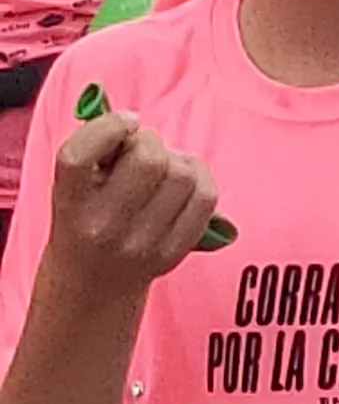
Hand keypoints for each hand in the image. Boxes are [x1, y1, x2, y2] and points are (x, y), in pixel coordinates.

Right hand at [40, 104, 218, 295]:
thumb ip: (96, 151)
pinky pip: (206, 198)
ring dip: (178, 160)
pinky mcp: (173, 251)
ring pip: (183, 175)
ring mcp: (141, 241)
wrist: (91, 282)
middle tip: (142, 150)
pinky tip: (183, 183)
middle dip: (151, 142)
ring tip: (162, 169)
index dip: (109, 126)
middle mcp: (102, 224)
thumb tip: (132, 120)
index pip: (79, 154)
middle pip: (149, 160)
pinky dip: (200, 179)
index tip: (126, 122)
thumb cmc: (84, 220)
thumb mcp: (71, 187)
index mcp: (68, 202)